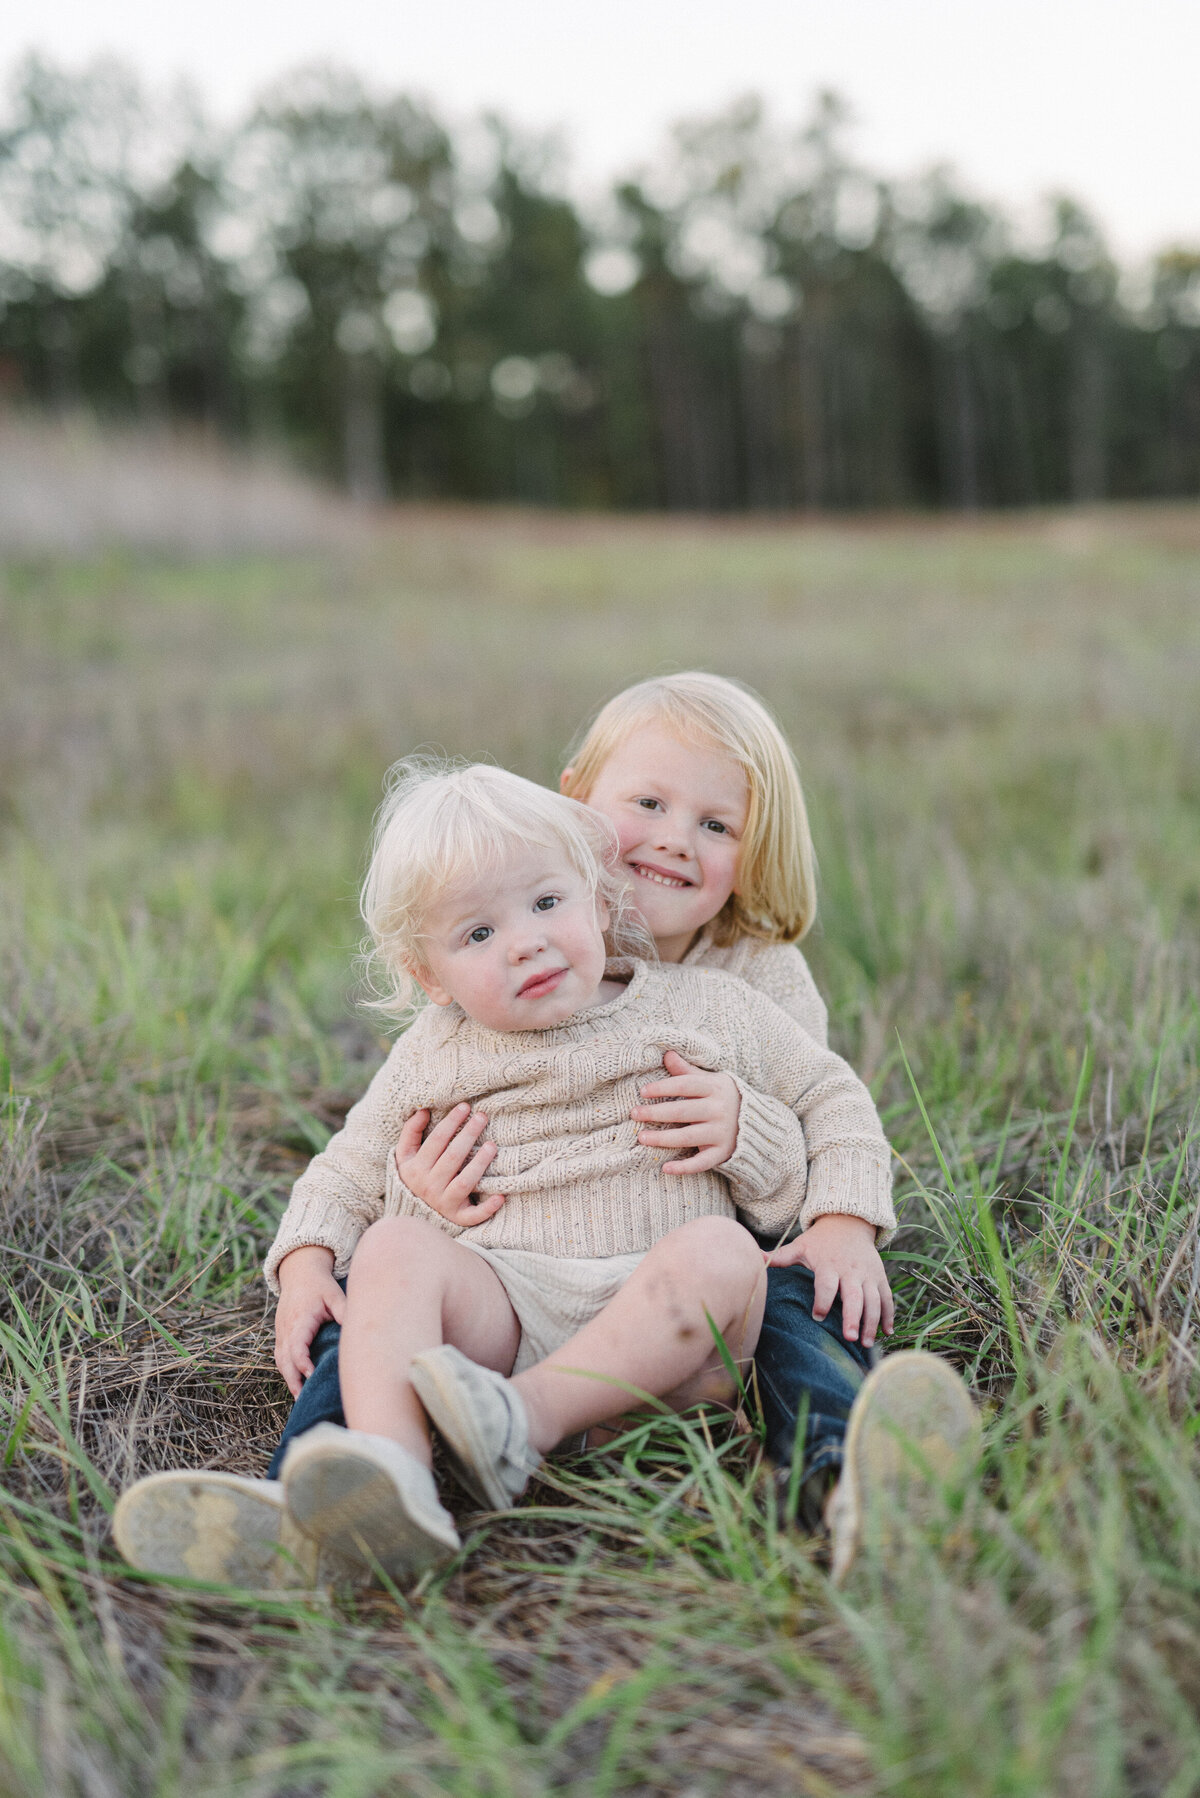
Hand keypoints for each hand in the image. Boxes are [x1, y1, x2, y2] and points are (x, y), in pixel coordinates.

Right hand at [274, 1245, 346, 1397]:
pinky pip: (280, 1356)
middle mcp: (287, 1328)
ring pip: (280, 1360)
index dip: (302, 1362)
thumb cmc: (319, 1285)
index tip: (312, 1375)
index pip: (297, 1345)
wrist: (299, 1271)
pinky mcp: (281, 1333)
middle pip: (284, 1359)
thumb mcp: (334, 1294)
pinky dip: (287, 1370)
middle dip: (293, 1380)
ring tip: (300, 1398)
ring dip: (289, 1379)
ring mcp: (281, 1331)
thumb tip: (356, 1330)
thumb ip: (344, 1311)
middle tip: (303, 1399)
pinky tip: (297, 1383)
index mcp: (300, 1319)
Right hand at [394, 1104, 506, 1227]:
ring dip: (479, 1164)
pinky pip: (473, 1216)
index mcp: (415, 1168)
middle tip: (482, 1117)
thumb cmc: (413, 1176)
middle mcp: (429, 1186)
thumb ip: (410, 1132)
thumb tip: (423, 1110)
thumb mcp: (404, 1155)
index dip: (451, 1121)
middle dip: (469, 1134)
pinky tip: (500, 1196)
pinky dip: (487, 1208)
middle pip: (453, 1157)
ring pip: (464, 1182)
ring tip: (492, 1145)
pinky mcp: (457, 1217)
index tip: (465, 1107)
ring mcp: (444, 1203)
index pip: (436, 1140)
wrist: (411, 1213)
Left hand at [631, 1050, 741, 1174]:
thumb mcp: (710, 1080)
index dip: (663, 1087)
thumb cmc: (724, 1097)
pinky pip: (702, 1162)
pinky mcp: (722, 1152)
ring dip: (663, 1139)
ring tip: (641, 1138)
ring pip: (688, 1137)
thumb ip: (687, 1071)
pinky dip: (685, 1167)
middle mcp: (719, 1110)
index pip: (685, 1085)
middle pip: (682, 1111)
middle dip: (656, 1113)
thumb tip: (667, 1054)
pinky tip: (666, 1168)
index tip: (643, 1091)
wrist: (757, 1122)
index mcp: (715, 1088)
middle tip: (634, 1113)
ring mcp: (721, 1133)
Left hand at [764, 1213, 894, 1348]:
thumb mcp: (801, 1246)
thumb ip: (780, 1256)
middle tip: (850, 1338)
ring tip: (866, 1343)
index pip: (826, 1285)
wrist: (848, 1223)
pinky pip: (887, 1298)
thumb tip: (754, 1257)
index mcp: (829, 1265)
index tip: (817, 1316)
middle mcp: (850, 1271)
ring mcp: (867, 1275)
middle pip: (854, 1296)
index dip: (822, 1300)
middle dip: (853, 1317)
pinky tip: (887, 1333)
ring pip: (874, 1300)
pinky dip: (889, 1316)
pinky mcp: (879, 1278)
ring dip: (872, 1322)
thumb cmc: (820, 1241)